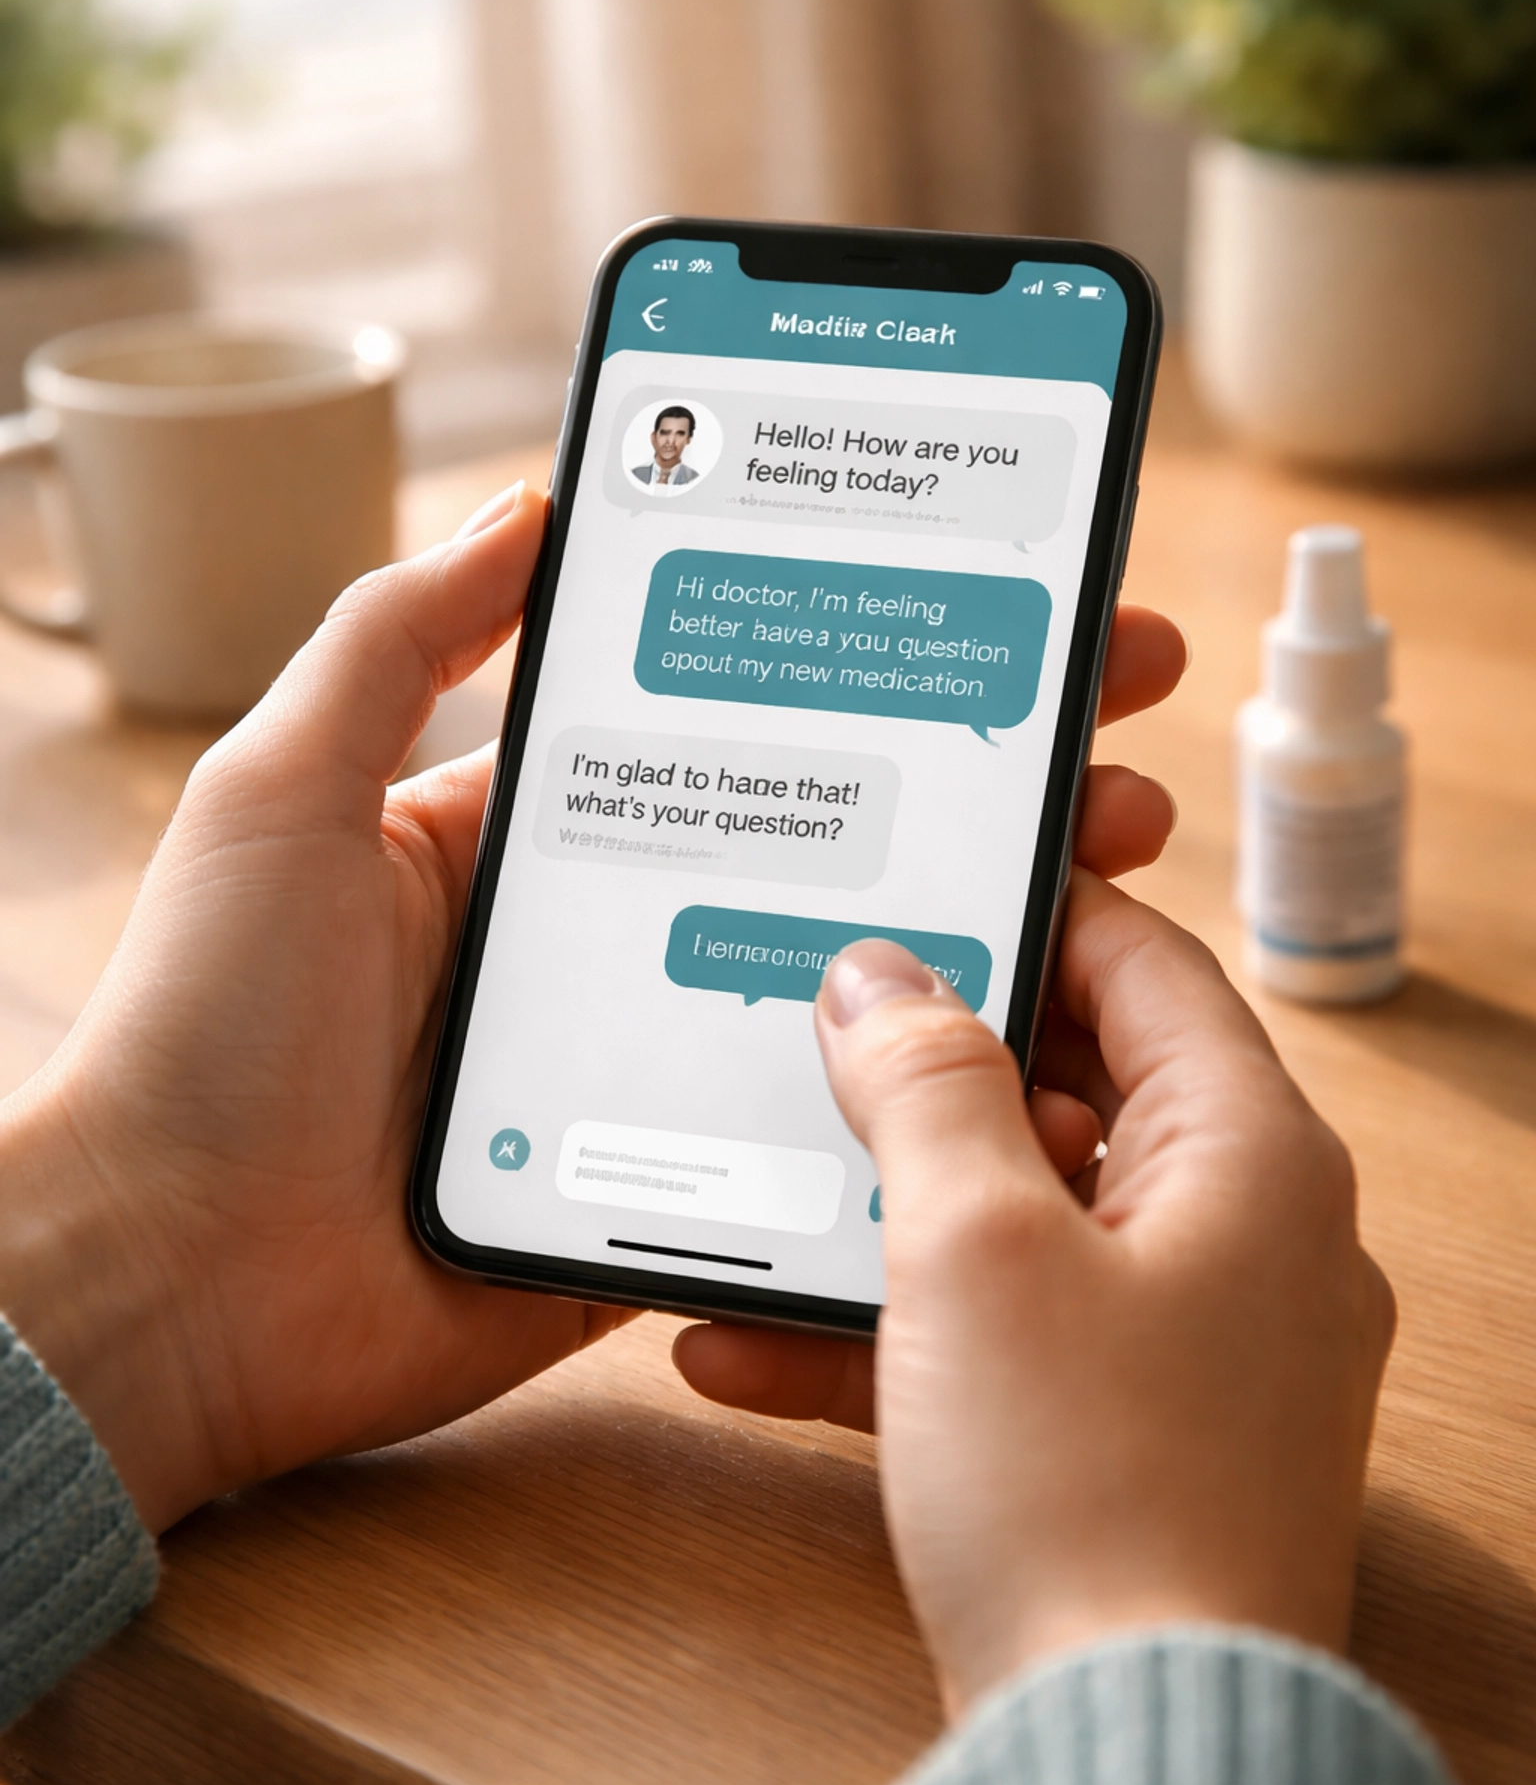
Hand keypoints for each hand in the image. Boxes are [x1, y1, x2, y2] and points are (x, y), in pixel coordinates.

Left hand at [0, 462, 1179, 1535]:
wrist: (176, 1287)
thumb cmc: (211, 1028)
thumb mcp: (286, 788)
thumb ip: (398, 637)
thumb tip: (533, 497)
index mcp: (538, 832)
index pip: (744, 724)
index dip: (869, 666)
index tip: (996, 612)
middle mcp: (615, 938)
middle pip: (834, 845)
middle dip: (981, 783)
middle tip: (1115, 735)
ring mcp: (655, 1068)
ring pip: (856, 990)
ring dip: (989, 931)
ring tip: (1112, 871)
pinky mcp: (674, 1191)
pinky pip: (825, 1140)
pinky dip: (933, 1104)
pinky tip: (1043, 1061)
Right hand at [671, 602, 1188, 1434]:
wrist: (1127, 1761)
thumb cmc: (1092, 1495)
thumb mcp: (979, 1251)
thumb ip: (926, 1081)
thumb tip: (873, 966)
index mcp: (1246, 1151)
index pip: (1137, 957)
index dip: (1017, 890)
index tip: (905, 865)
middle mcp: (1229, 1230)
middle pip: (1063, 1079)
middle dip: (917, 1054)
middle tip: (797, 999)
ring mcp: (1168, 1341)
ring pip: (997, 1218)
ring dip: (861, 1200)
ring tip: (742, 1158)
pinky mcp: (1099, 1436)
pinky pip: (970, 1341)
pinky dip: (861, 1325)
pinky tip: (728, 1328)